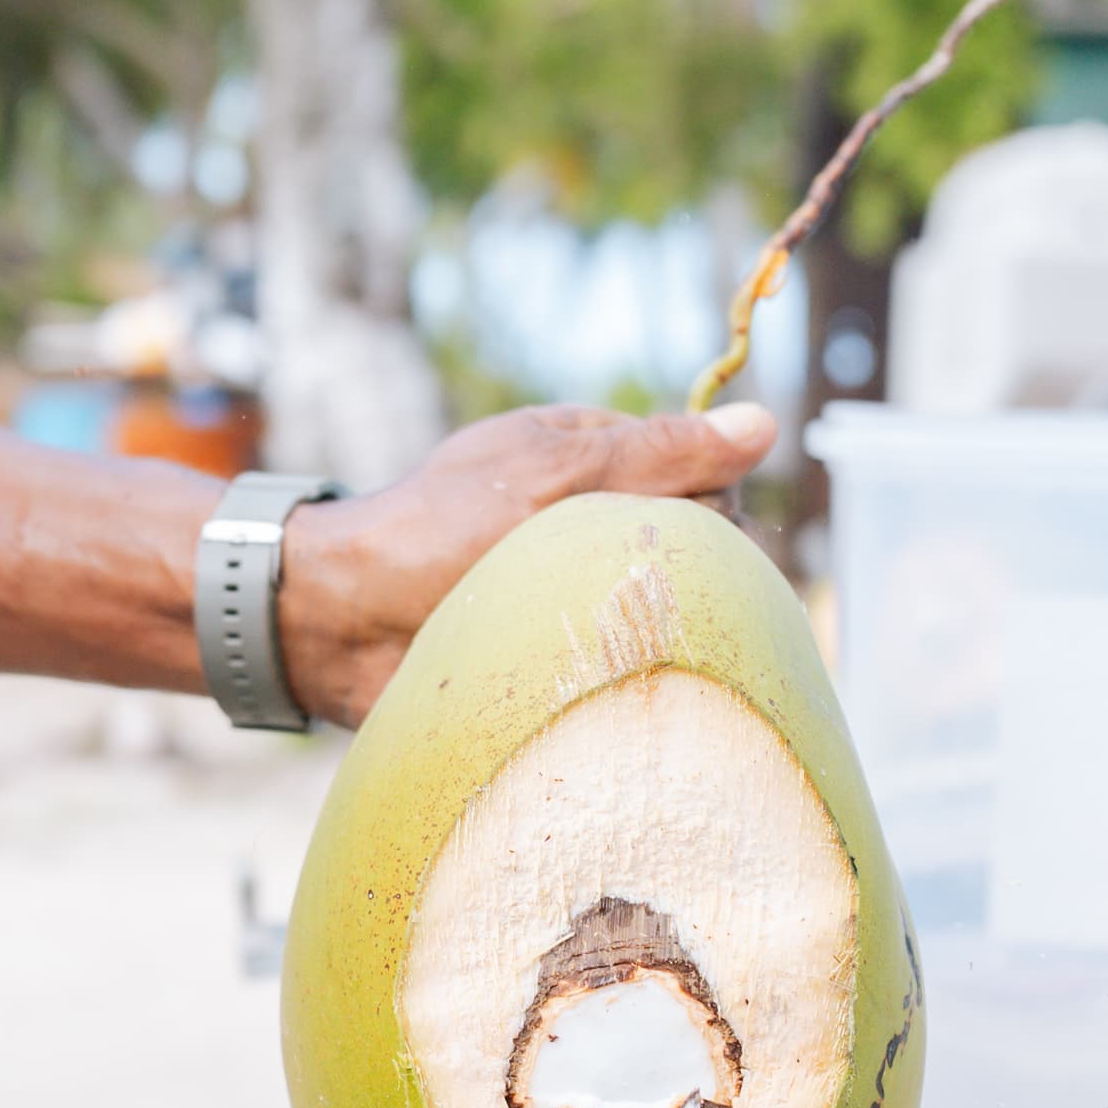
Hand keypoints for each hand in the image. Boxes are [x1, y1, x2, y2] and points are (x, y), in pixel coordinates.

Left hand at [270, 399, 777, 730]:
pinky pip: (621, 662)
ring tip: (619, 643)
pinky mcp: (557, 652)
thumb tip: (766, 424)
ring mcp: (574, 588)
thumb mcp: (554, 473)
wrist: (341, 624)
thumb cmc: (436, 530)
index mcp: (592, 460)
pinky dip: (623, 670)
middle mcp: (589, 522)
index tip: (681, 538)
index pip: (701, 478)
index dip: (709, 509)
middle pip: (690, 547)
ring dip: (654, 626)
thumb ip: (660, 453)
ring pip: (663, 610)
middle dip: (685, 573)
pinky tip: (611, 682)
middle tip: (639, 595)